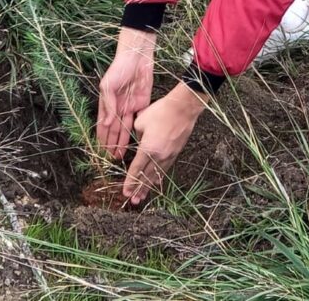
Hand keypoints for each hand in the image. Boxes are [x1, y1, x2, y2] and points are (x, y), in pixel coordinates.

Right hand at [98, 28, 155, 158]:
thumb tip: (106, 123)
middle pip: (115, 130)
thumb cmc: (119, 68)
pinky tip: (137, 142)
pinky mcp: (143, 104)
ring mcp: (130, 106)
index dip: (102, 138)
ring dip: (123, 142)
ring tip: (121, 155)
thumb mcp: (108, 85)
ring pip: (126, 128)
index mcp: (108, 102)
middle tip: (111, 158)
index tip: (100, 151)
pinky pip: (139, 120)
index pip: (103, 124)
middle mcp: (118, 107)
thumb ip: (108, 105)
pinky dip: (138, 131)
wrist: (138, 57)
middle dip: (112, 144)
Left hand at [122, 82, 207, 204]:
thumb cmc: (161, 112)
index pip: (136, 169)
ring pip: (156, 175)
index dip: (130, 182)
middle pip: (146, 177)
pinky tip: (156, 183)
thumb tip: (138, 142)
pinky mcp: (176, 153)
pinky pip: (165, 169)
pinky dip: (158, 178)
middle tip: (132, 201)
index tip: (125, 192)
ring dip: (148, 187)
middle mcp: (158, 156)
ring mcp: (169, 156)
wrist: (183, 108)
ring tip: (142, 197)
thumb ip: (137, 135)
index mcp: (147, 149)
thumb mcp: (140, 121)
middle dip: (138, 190)